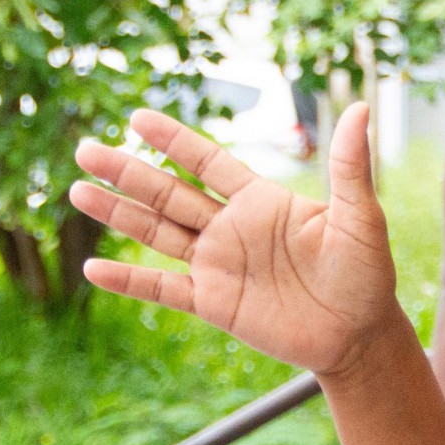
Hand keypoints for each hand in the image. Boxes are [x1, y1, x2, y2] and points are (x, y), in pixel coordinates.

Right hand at [69, 104, 399, 375]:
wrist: (361, 336)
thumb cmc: (367, 273)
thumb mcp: (360, 217)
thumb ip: (350, 166)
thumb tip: (358, 108)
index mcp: (260, 201)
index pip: (207, 162)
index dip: (173, 140)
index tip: (136, 116)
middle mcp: (232, 229)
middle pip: (169, 194)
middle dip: (128, 171)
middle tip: (84, 149)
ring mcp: (219, 266)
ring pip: (158, 234)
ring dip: (118, 213)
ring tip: (77, 189)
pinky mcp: (215, 304)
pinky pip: (164, 289)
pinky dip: (129, 282)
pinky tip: (93, 269)